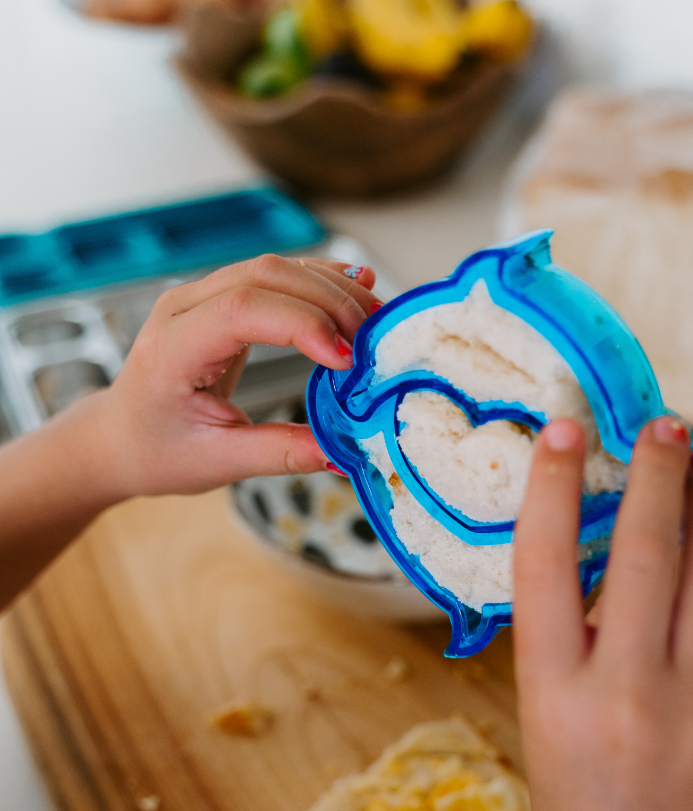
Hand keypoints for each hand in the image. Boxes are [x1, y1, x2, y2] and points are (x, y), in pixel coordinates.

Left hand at [0, 254, 376, 608]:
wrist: (121, 437)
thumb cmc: (157, 450)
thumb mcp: (219, 463)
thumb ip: (281, 453)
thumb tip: (342, 451)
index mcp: (173, 347)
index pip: (243, 310)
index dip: (302, 325)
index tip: (345, 362)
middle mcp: (183, 308)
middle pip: (266, 277)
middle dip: (328, 302)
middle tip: (374, 340)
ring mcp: (200, 296)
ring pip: (274, 269)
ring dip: (329, 288)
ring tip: (376, 319)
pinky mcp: (221, 299)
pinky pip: (273, 277)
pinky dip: (317, 281)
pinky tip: (354, 287)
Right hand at [509, 416, 692, 810]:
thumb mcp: (545, 720)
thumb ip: (573, 640)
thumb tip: (610, 552)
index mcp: (553, 693)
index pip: (543, 562)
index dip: (551, 485)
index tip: (561, 431)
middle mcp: (626, 691)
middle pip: (644, 550)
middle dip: (653, 472)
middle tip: (657, 425)